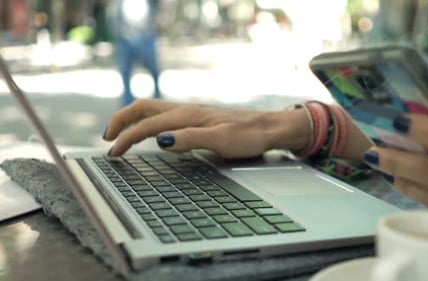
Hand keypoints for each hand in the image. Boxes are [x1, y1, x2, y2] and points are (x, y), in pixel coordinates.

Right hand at [103, 99, 310, 157]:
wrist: (269, 127)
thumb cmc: (249, 135)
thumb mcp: (222, 141)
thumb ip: (191, 139)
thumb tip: (161, 141)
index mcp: (188, 116)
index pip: (148, 125)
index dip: (127, 138)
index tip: (113, 153)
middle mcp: (185, 111)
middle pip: (143, 108)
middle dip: (121, 121)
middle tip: (107, 139)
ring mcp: (190, 113)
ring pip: (152, 110)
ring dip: (132, 120)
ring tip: (120, 135)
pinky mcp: (196, 118)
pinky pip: (162, 116)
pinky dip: (146, 122)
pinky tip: (149, 134)